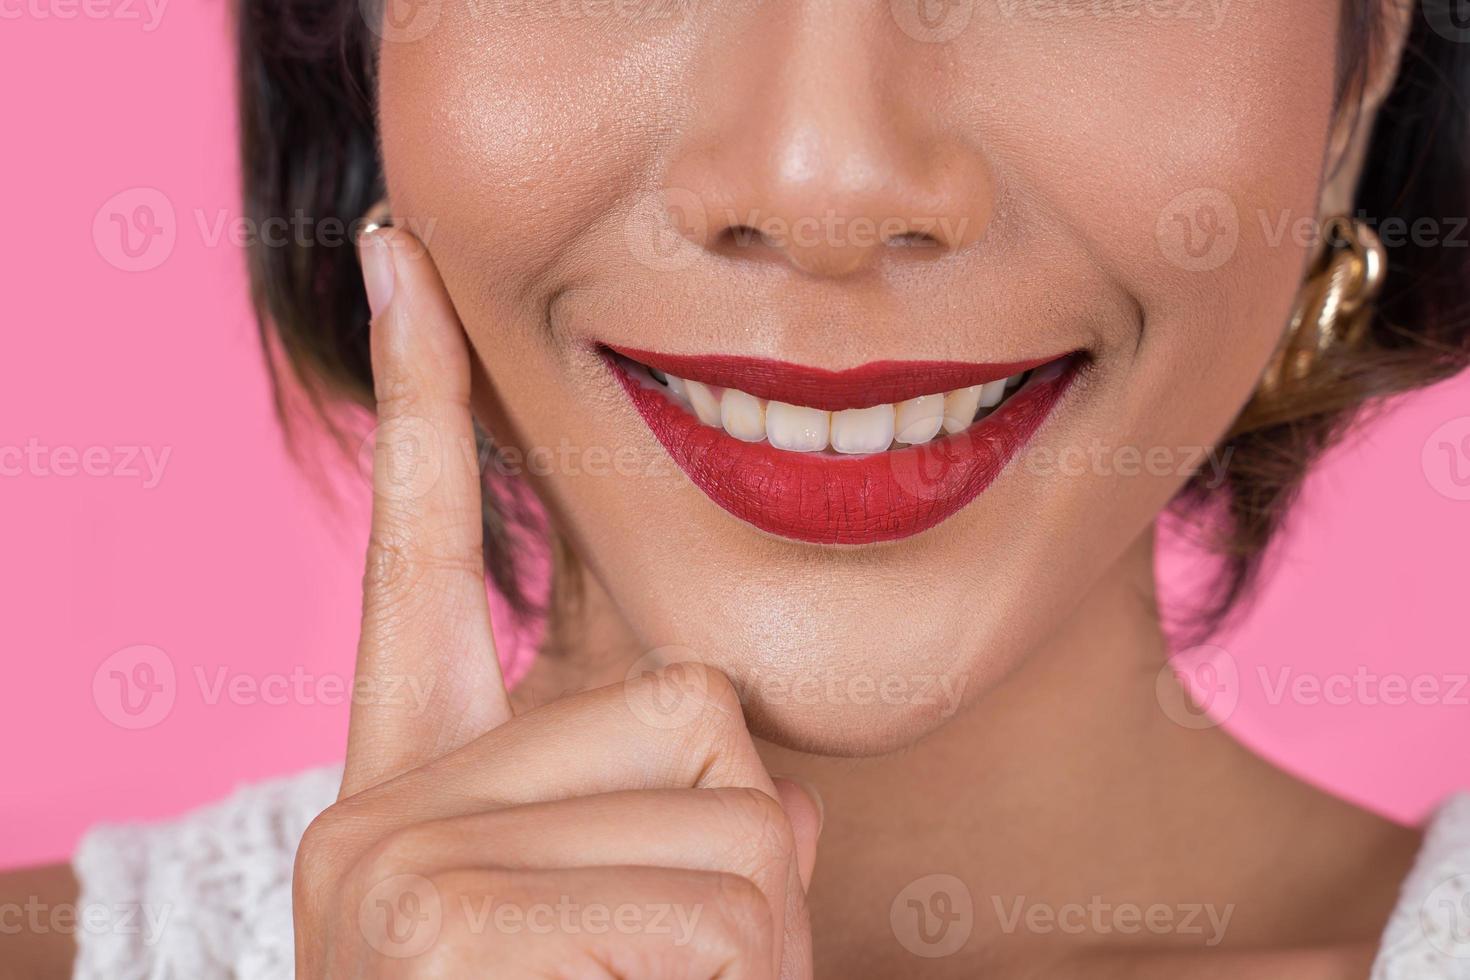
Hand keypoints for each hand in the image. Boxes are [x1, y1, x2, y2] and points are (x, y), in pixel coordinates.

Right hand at [291, 225, 822, 978]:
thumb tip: (775, 795)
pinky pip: (722, 905)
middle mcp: (381, 807)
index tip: (404, 252)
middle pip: (697, 718)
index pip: (426, 552)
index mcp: (420, 783)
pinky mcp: (434, 922)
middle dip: (741, 856)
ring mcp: (394, 868)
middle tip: (658, 973)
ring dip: (755, 949)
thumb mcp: (631, 914)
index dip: (427, 399)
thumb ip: (677, 811)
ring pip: (736, 824)